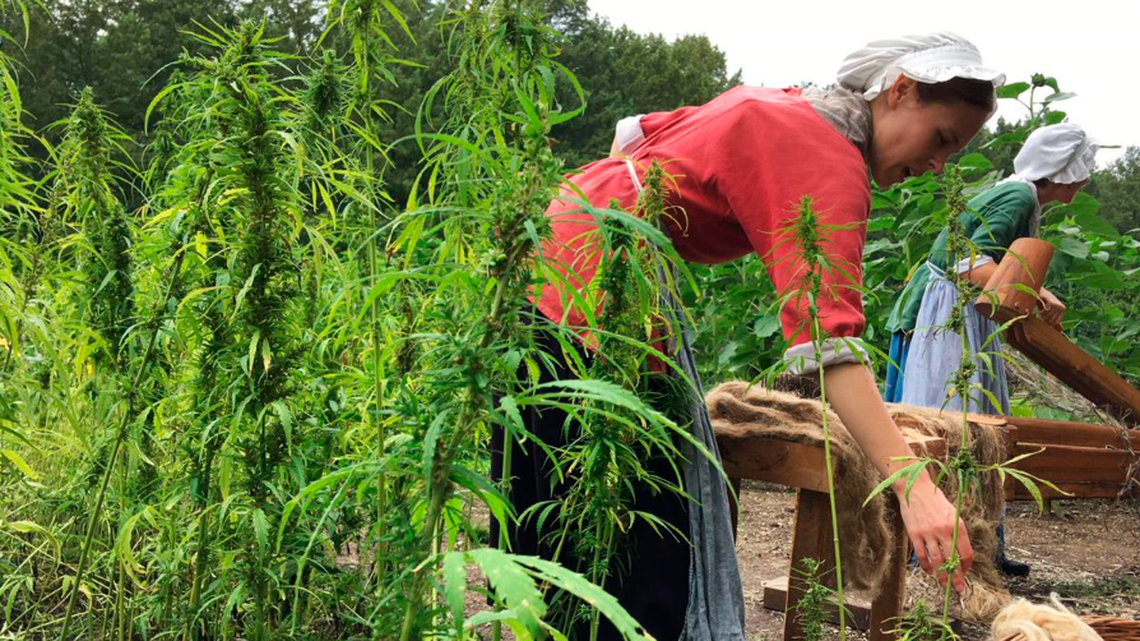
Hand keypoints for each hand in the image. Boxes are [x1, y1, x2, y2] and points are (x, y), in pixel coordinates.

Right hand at [895, 476, 973, 593]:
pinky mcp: (914, 534)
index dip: (966, 565)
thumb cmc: (935, 500)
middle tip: (958, 588)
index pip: (966, 552)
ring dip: (940, 575)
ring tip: (943, 584)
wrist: (914, 488)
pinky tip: (928, 571)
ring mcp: (928, 533)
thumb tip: (959, 551)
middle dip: (956, 577)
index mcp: (957, 526)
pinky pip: (921, 555)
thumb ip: (956, 531)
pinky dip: (925, 565)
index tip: (965, 572)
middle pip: (952, 560)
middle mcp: (944, 531)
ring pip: (936, 560)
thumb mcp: (952, 513)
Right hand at [1037, 288, 1065, 327]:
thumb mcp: (1051, 311)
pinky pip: (1044, 313)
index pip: (1055, 323)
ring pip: (1047, 317)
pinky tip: (1040, 309)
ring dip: (1041, 316)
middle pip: (1051, 321)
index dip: (1048, 324)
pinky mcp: (1052, 303)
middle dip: (1044, 320)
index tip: (1043, 321)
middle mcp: (1062, 307)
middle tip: (1040, 315)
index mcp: (1063, 310)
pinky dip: (1040, 312)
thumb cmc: (1044, 302)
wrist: (1039, 291)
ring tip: (1040, 312)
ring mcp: (1057, 305)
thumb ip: (1055, 319)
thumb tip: (1061, 330)